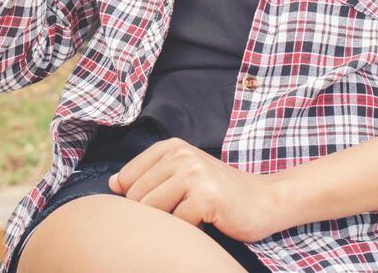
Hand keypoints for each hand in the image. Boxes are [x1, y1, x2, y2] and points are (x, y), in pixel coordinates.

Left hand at [107, 137, 291, 242]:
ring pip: (153, 210)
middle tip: (179, 215)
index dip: (135, 199)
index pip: (127, 177)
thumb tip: (112, 183)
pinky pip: (176, 224)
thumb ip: (150, 175)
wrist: (265, 201)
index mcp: (172, 147)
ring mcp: (194, 174)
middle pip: (137, 196)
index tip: (158, 205)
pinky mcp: (205, 197)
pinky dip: (187, 231)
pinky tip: (204, 223)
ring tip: (190, 217)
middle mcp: (181, 155)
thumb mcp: (184, 174)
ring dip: (169, 223)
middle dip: (152, 214)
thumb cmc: (220, 192)